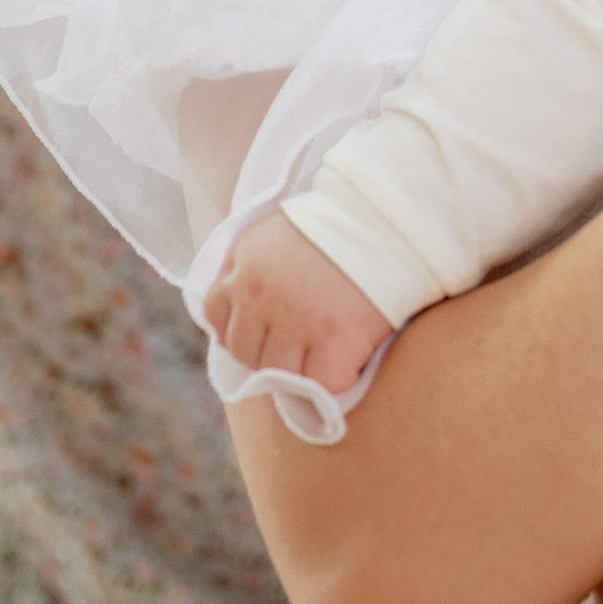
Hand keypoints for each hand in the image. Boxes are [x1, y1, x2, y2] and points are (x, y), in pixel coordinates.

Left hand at [202, 209, 392, 392]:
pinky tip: (348, 357)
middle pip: (243, 352)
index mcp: (244, 265)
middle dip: (265, 349)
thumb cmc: (333, 220)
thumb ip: (244, 265)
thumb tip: (230, 315)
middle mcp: (261, 297)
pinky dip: (335, 378)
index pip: (215, 315)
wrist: (387, 218)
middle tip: (298, 339)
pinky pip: (321, 385)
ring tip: (324, 349)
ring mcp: (297, 323)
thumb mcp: (271, 229)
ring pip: (278, 375)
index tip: (263, 324)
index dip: (239, 324)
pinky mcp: (335, 343)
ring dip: (299, 369)